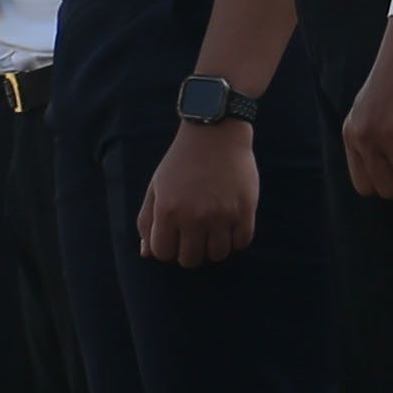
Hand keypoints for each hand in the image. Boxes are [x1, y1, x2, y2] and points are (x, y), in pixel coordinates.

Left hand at [140, 118, 260, 266]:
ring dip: (213, 247)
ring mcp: (221, 215)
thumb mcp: (156, 186)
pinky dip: (235, 238)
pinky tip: (231, 224)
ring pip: (218, 255)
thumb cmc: (181, 160)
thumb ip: (147, 221)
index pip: (163, 253)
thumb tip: (146, 253)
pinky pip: (241, 242)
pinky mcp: (245, 210)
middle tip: (194, 234)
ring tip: (213, 230)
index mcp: (167, 211)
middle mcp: (194, 217)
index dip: (168, 247)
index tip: (175, 235)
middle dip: (190, 251)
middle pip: (190, 260)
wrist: (215, 133)